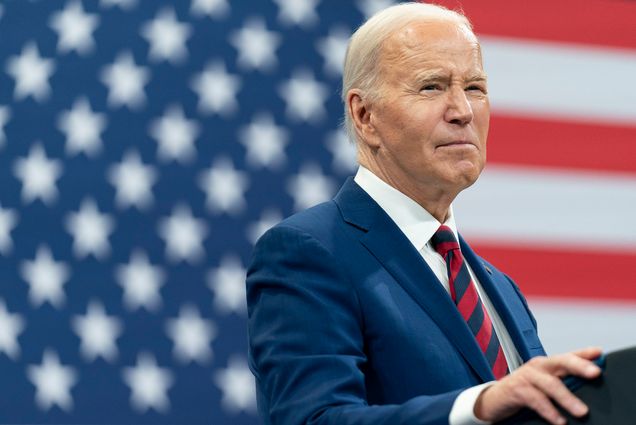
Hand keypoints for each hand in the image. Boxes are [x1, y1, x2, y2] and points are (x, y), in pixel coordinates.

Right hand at [474, 347, 602, 424]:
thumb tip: (589, 391)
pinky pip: (536, 400)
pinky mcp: (517, 389)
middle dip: (579, 366)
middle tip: (595, 373)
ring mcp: (526, 376)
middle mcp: (538, 366)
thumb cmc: (524, 392)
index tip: (599, 353)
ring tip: (582, 412)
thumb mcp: (543, 386)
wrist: (494, 400)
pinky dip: (549, 410)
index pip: (568, 356)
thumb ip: (562, 384)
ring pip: (550, 384)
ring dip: (567, 398)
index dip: (584, 353)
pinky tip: (559, 420)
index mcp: (547, 364)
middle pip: (561, 362)